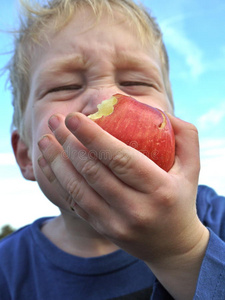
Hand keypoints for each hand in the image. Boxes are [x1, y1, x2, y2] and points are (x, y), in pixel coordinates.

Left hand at [38, 112, 208, 298]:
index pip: (120, 158)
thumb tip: (159, 112)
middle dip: (69, 142)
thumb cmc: (180, 198)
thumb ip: (185, 136)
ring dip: (56, 160)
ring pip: (76, 188)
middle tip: (56, 120)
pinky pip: (73, 202)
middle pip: (92, 171)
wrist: (172, 245)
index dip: (93, 136)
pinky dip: (56, 180)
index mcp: (159, 190)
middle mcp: (135, 210)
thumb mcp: (192, 167)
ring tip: (45, 138)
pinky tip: (47, 163)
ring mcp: (115, 223)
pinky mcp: (102, 228)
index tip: (73, 116)